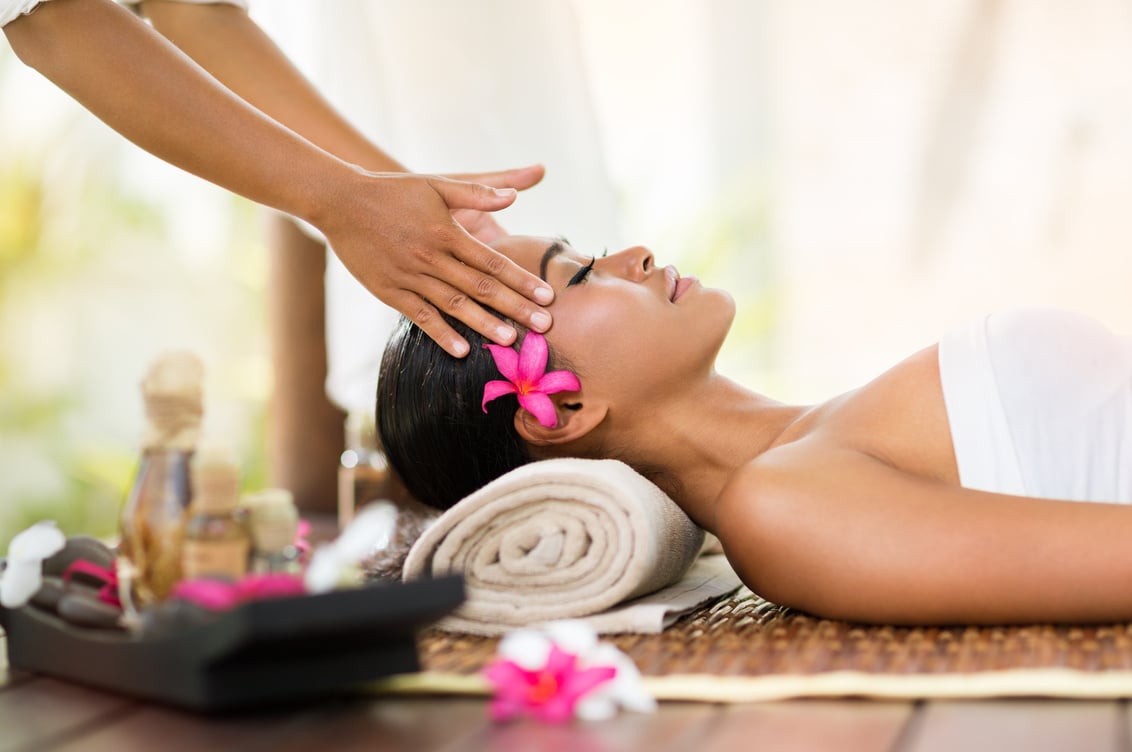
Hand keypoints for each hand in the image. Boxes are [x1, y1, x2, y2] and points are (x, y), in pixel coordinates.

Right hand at [313, 167, 554, 356]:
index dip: (522, 280)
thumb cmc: (394, 190)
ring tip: (511, 339)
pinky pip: (419, 316)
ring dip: (483, 323)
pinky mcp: (389, 290)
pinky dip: (441, 333)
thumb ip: (477, 191)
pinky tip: (461, 350)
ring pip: (454, 304)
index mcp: (447, 231)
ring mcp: (409, 276)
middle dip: (515, 307)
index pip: (494, 261)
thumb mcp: (437, 184)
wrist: (341, 201)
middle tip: (544, 326)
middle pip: (481, 286)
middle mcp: (431, 256)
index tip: (547, 296)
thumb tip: (516, 194)